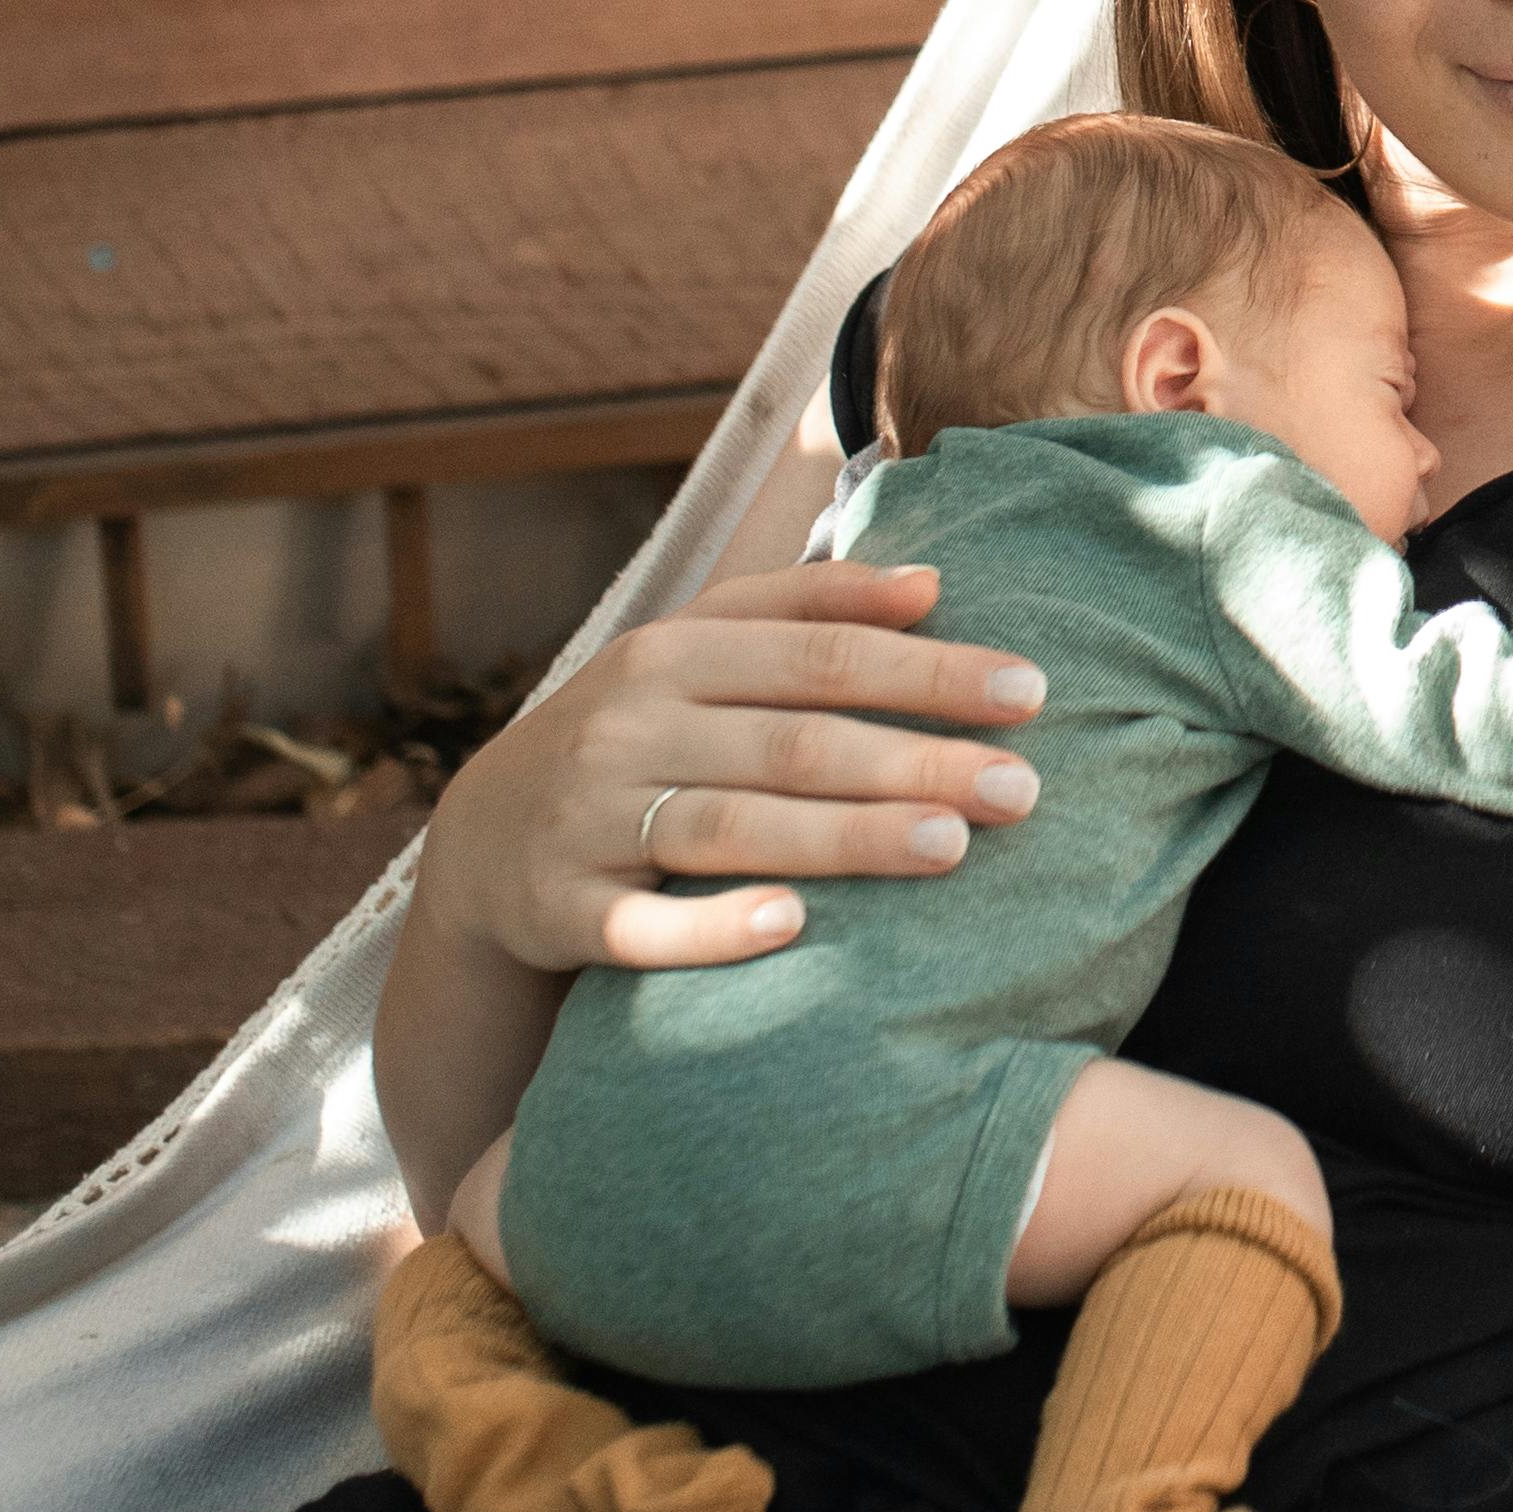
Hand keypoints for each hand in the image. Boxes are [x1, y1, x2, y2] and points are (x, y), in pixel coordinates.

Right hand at [415, 544, 1050, 980]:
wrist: (480, 845)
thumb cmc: (634, 737)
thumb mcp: (695, 654)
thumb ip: (806, 610)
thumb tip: (933, 583)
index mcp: (674, 652)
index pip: (822, 654)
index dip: (929, 670)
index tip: (1032, 690)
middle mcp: (630, 724)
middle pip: (793, 740)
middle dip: (916, 761)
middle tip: (1023, 788)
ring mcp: (589, 818)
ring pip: (731, 825)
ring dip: (844, 836)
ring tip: (951, 848)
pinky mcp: (559, 910)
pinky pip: (639, 925)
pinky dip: (710, 926)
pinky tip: (790, 928)